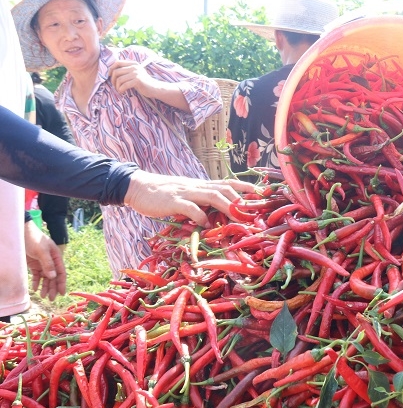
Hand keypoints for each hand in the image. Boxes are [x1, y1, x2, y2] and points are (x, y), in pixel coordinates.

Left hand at [24, 221, 66, 300]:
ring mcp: (42, 264)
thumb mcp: (42, 251)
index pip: (61, 273)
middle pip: (53, 277)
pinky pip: (36, 276)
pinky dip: (36, 282)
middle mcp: (51, 262)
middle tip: (51, 299)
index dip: (62, 283)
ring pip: (45, 278)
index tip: (62, 293)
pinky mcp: (34, 265)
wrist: (23, 233)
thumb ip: (48, 264)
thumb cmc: (35, 239)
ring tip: (43, 296)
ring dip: (45, 287)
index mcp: (56, 257)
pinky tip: (35, 288)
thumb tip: (53, 276)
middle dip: (53, 288)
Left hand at [108, 59, 159, 96]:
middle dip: (112, 80)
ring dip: (117, 86)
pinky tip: (122, 92)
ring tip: (119, 90)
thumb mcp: (135, 73)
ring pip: (119, 79)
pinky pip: (124, 85)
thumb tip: (112, 71)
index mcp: (133, 64)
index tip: (110, 76)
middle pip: (116, 71)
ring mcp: (136, 73)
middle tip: (115, 86)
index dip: (111, 69)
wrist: (154, 88)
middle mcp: (134, 67)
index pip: (117, 62)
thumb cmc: (143, 82)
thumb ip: (127, 70)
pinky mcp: (137, 80)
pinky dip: (121, 89)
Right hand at [124, 170, 259, 226]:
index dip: (244, 187)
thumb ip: (200, 203)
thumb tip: (216, 216)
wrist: (138, 187)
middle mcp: (197, 187)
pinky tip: (205, 224)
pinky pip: (190, 208)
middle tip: (253, 212)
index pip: (227, 183)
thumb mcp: (186, 195)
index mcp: (201, 185)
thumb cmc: (164, 194)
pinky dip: (200, 216)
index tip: (259, 194)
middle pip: (224, 189)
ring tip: (238, 218)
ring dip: (227, 206)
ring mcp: (186, 193)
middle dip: (241, 200)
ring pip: (212, 196)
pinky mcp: (173, 201)